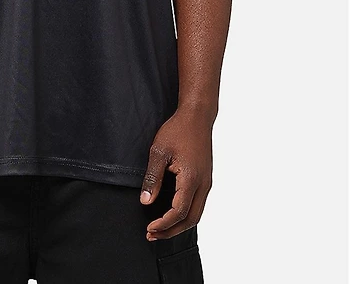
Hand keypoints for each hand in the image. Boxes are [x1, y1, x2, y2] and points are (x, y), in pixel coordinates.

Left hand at [139, 107, 212, 239]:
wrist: (196, 117)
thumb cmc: (177, 130)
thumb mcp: (159, 151)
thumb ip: (153, 178)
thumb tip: (146, 201)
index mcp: (191, 179)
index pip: (179, 212)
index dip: (164, 224)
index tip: (149, 228)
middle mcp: (203, 185)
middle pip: (190, 219)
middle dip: (171, 231)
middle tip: (152, 235)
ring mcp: (206, 183)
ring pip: (196, 214)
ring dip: (179, 224)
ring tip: (160, 228)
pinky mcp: (206, 179)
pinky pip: (198, 204)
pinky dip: (185, 215)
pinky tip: (172, 214)